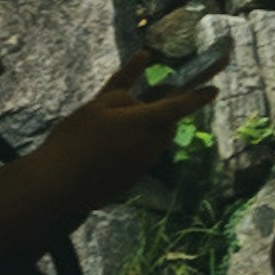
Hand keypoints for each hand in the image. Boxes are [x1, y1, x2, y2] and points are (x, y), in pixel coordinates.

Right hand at [37, 72, 197, 217]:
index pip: (178, 106)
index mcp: (144, 123)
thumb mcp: (96, 106)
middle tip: (131, 105)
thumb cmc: (76, 138)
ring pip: (150, 141)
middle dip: (157, 113)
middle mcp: (150, 146)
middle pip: (164, 124)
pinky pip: (136, 158)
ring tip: (104, 128)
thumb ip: (122, 96)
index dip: (197, 96)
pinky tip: (99, 150)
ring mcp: (142, 166)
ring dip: (139, 131)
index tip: (215, 90)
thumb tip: (138, 104)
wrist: (59, 183)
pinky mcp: (131, 181)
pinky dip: (126, 149)